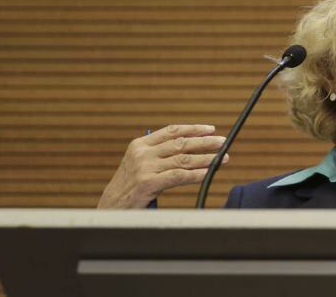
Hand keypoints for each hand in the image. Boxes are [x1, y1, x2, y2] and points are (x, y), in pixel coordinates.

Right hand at [97, 124, 228, 208]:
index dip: (193, 129)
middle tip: (223, 142)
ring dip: (205, 158)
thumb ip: (160, 154)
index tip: (211, 129)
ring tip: (222, 158)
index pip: (172, 131)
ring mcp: (144, 167)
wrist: (111, 207)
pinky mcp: (148, 183)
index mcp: (140, 144)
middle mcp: (142, 153)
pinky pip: (178, 176)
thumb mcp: (141, 164)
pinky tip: (208, 173)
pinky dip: (195, 174)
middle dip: (205, 142)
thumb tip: (191, 148)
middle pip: (180, 143)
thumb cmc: (131, 186)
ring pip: (182, 159)